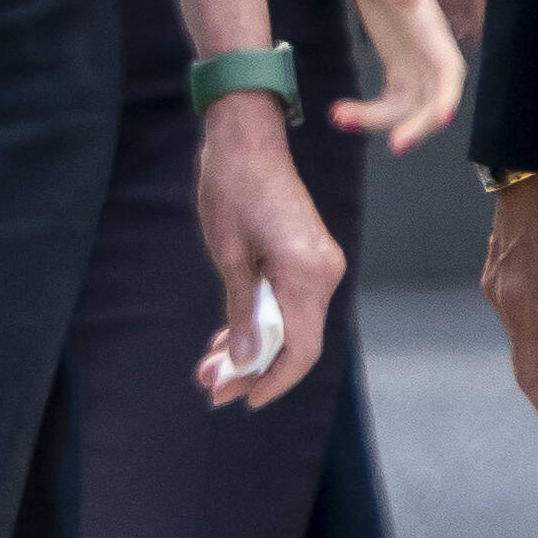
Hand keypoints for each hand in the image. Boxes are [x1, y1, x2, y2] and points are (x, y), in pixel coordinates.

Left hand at [191, 95, 344, 408]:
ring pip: (291, 324)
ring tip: (211, 368)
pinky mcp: (308, 257)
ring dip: (254, 347)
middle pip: (296, 341)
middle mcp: (325, 273)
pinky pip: (289, 302)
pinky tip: (229, 339)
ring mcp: (320, 265)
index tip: (242, 399)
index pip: (301, 349)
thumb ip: (241, 311)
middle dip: (254, 368)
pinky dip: (261, 321)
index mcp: (308, 274)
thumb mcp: (228, 255)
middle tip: (212, 387)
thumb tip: (244, 362)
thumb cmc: (231, 188)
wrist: (245, 138)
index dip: (273, 381)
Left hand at [331, 0, 463, 151]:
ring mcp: (414, 64)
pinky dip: (370, 114)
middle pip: (433, 100)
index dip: (449, 95)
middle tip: (393, 146)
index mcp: (431, 30)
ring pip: (408, 108)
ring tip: (339, 117)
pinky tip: (341, 113)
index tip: (442, 119)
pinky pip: (390, 102)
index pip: (450, 69)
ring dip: (380, 122)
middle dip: (418, 126)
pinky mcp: (396, 68)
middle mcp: (428, 53)